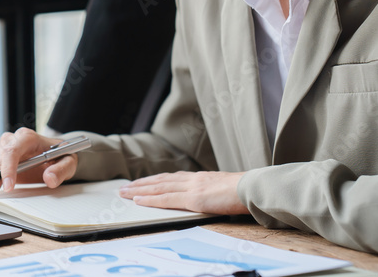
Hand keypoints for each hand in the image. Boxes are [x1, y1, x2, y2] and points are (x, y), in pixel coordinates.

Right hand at [0, 128, 77, 203]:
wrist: (55, 154)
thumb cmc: (60, 155)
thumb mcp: (68, 161)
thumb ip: (61, 170)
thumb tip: (49, 178)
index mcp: (27, 137)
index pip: (12, 149)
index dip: (8, 168)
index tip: (9, 186)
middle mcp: (11, 141)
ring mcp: (1, 150)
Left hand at [118, 171, 248, 215]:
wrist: (253, 187)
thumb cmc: (245, 190)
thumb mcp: (225, 188)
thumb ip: (214, 191)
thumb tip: (212, 196)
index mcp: (200, 178)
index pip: (172, 178)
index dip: (155, 180)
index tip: (142, 182)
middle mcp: (192, 179)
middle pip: (160, 180)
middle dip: (141, 184)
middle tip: (124, 187)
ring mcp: (191, 188)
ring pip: (158, 188)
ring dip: (139, 190)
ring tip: (124, 193)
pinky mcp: (193, 198)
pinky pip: (166, 199)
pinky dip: (150, 199)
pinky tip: (138, 200)